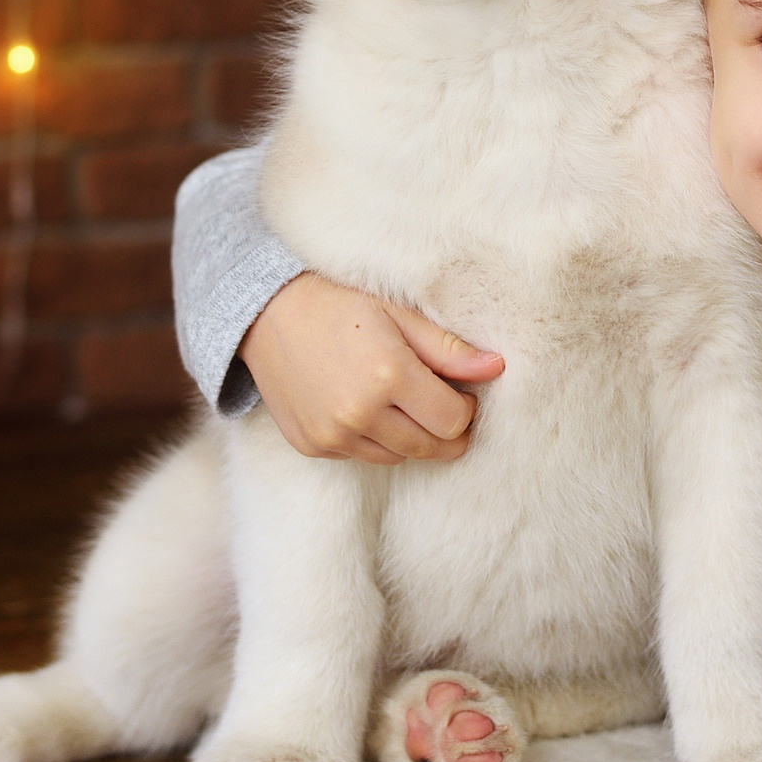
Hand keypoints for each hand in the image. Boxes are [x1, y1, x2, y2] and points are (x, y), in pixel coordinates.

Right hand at [239, 273, 503, 464]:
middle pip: (431, 447)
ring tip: (400, 401)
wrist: (265, 314)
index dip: (465, 409)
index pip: (454, 421)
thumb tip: (497, 368)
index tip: (459, 392)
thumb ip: (448, 350)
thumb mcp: (399, 315)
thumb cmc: (338, 305)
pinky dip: (374, 440)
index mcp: (389, 375)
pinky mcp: (313, 446)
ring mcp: (333, 434)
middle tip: (439, 403)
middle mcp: (360, 413)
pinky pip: (362, 456)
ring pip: (399, 457)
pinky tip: (365, 407)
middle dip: (446, 430)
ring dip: (411, 436)